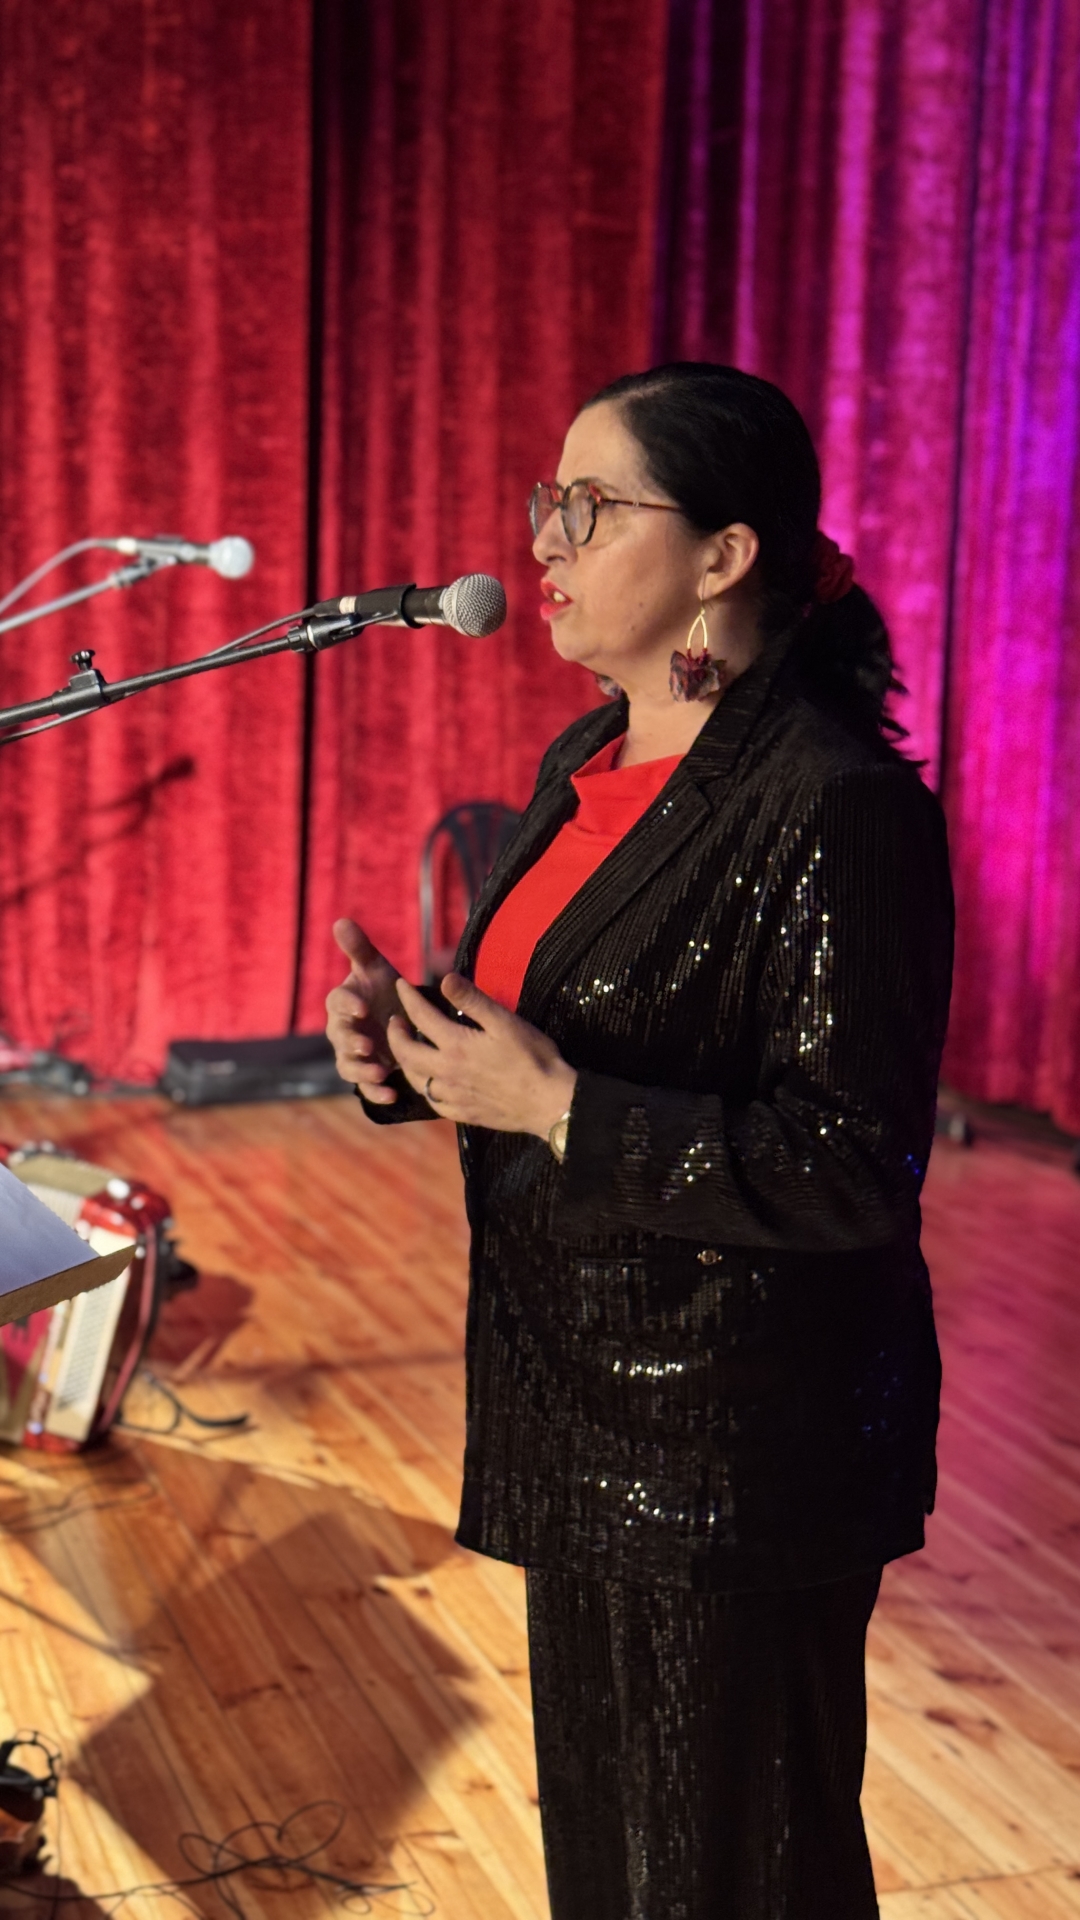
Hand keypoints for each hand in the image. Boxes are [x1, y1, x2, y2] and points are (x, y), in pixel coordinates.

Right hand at [325, 918, 402, 1103]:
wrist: (399, 1017)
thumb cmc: (383, 989)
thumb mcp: (375, 968)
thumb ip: (359, 948)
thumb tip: (341, 921)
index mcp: (343, 1003)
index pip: (337, 1003)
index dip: (347, 1005)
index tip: (362, 1007)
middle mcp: (342, 1030)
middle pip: (339, 1038)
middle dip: (351, 1042)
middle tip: (366, 1045)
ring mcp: (353, 1054)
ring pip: (349, 1065)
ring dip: (362, 1070)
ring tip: (380, 1071)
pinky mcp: (367, 1073)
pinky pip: (366, 1086)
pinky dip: (376, 1092)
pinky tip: (391, 1093)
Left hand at [389, 974, 577, 1136]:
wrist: (549, 1103)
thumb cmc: (533, 1058)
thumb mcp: (505, 1022)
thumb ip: (472, 1000)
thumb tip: (445, 979)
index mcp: (455, 1045)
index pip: (420, 1016)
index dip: (407, 998)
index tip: (400, 985)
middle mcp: (445, 1072)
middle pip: (405, 1052)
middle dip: (395, 1033)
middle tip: (396, 1021)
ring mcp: (451, 1096)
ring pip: (414, 1079)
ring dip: (404, 1061)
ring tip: (406, 1049)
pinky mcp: (461, 1114)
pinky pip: (431, 1102)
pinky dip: (423, 1088)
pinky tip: (428, 1082)